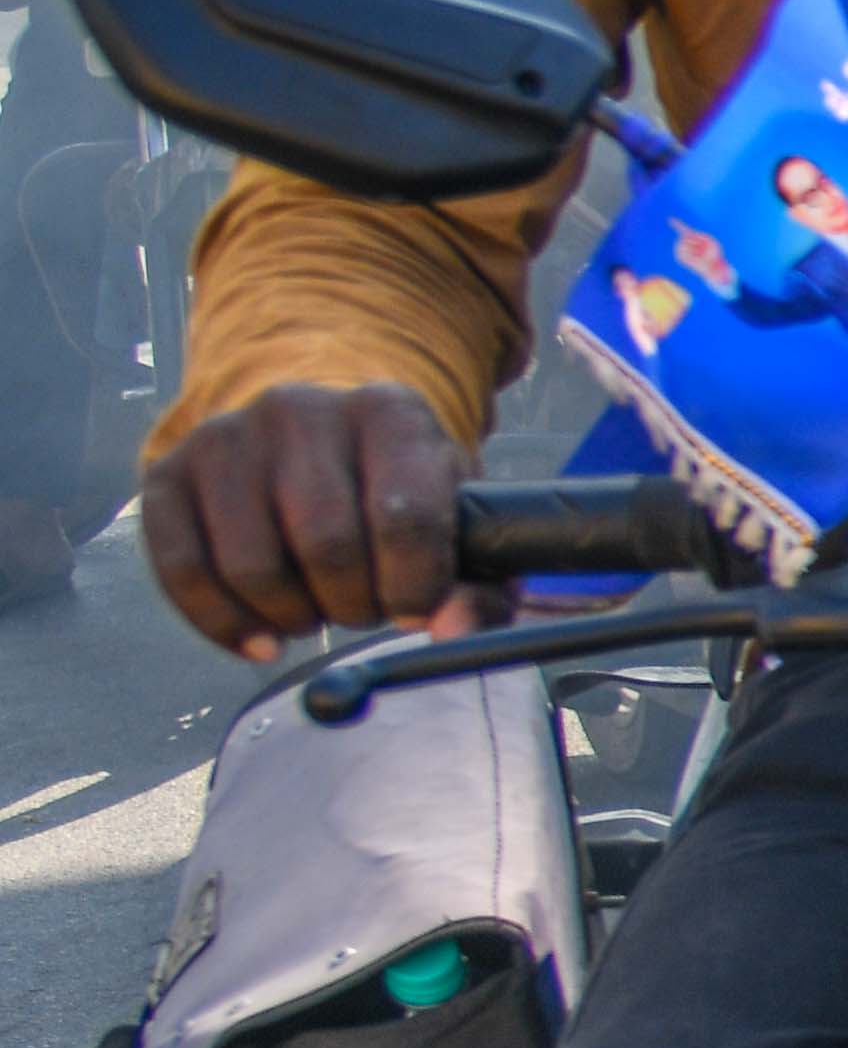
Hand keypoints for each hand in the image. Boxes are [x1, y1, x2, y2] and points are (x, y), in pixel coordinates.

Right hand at [137, 379, 454, 657]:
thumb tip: (453, 629)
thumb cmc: (396, 489)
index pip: (406, 517)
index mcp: (390, 412)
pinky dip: (224, 623)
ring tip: (317, 609)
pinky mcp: (168, 474)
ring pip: (252, 567)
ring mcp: (226, 438)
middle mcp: (301, 410)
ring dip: (293, 616)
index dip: (415, 587)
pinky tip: (263, 637)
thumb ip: (479, 584)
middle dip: (352, 605)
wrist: (316, 437)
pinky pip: (183, 572)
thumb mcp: (456, 519)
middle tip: (362, 609)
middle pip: (325, 546)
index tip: (414, 611)